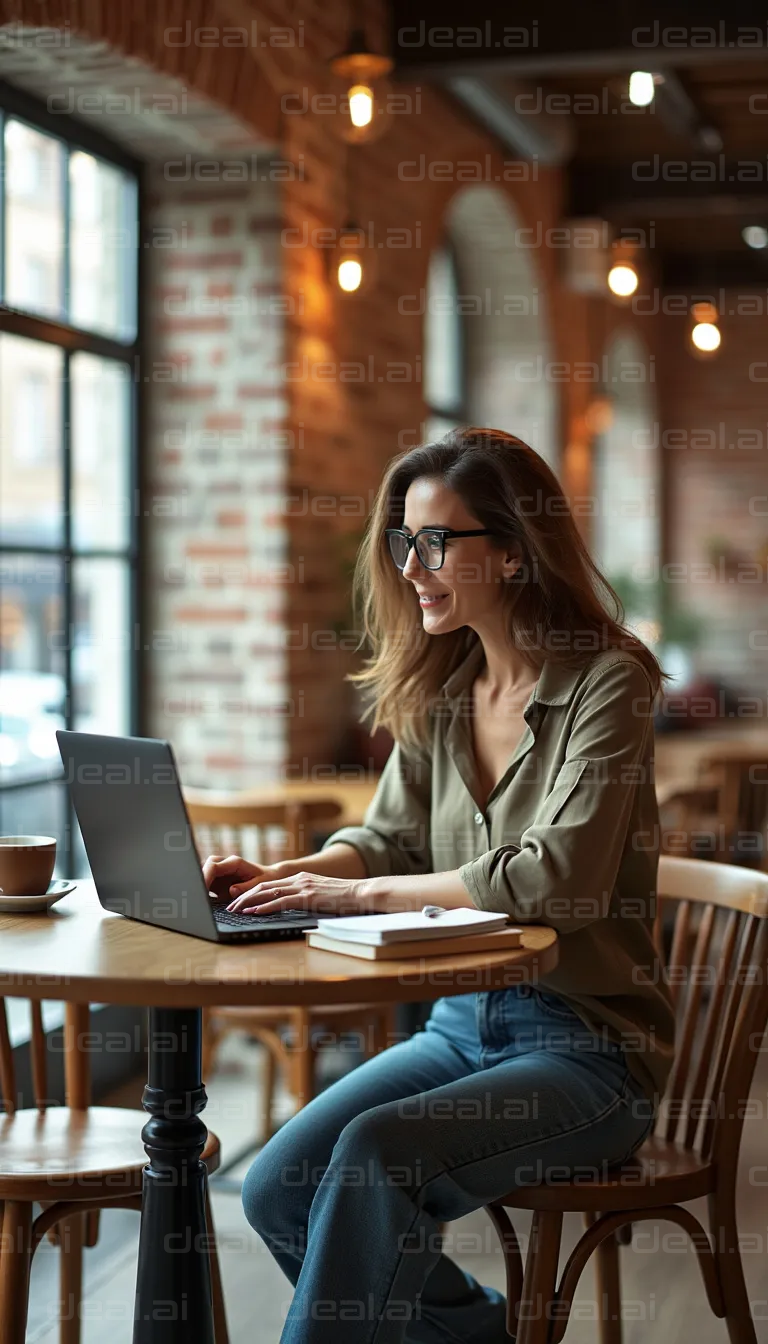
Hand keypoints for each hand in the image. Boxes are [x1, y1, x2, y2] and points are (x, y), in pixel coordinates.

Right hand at [202, 853, 275, 901]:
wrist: (271, 877)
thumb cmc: (267, 879)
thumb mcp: (259, 885)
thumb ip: (245, 888)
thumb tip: (231, 890)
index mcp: (235, 863)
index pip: (213, 866)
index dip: (205, 876)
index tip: (201, 889)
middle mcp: (225, 864)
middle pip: (205, 866)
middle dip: (198, 879)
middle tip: (195, 896)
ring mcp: (221, 872)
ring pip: (204, 873)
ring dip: (200, 885)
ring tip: (198, 900)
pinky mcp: (219, 880)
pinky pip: (207, 883)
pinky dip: (203, 890)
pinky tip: (202, 901)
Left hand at [225, 869, 375, 915]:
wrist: (363, 893)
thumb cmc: (346, 899)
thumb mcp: (321, 896)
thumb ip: (306, 898)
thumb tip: (292, 909)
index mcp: (301, 878)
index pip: (269, 884)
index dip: (251, 892)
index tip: (238, 900)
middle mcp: (299, 879)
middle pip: (264, 886)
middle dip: (244, 896)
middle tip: (230, 906)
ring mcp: (303, 886)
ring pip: (268, 892)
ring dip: (248, 902)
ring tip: (235, 910)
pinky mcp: (308, 896)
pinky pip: (281, 901)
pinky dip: (264, 907)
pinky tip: (254, 912)